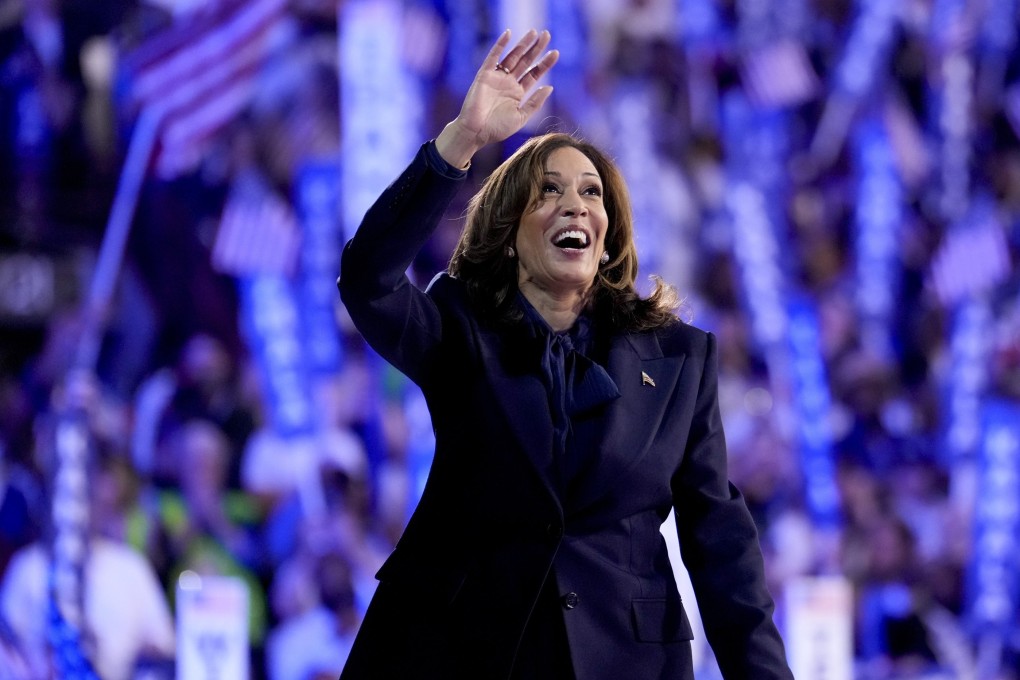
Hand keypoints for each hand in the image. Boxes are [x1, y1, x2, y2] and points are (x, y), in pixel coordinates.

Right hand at [436, 29, 558, 166]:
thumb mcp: (521, 117)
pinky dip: (500, 45)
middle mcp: (508, 83)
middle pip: (525, 62)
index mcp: (518, 93)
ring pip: (512, 56)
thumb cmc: (497, 129)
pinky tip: (508, 34)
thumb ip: (535, 102)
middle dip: (536, 49)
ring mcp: (497, 77)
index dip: (544, 64)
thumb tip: (550, 87)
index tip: (555, 53)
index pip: (534, 74)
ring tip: (534, 32)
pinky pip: (493, 57)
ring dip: (522, 44)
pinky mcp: (484, 75)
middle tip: (547, 34)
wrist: (475, 133)